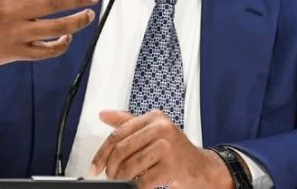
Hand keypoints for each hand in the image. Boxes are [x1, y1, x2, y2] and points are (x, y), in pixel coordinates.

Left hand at [91, 110, 232, 188]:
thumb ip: (127, 122)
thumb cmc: (174, 150)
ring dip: (122, 178)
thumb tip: (103, 114)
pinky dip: (136, 186)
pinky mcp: (172, 165)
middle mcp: (161, 128)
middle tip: (110, 176)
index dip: (102, 152)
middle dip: (111, 167)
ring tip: (122, 181)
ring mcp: (168, 146)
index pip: (119, 133)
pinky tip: (137, 185)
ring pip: (131, 165)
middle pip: (122, 149)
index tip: (95, 166)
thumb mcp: (151, 130)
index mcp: (154, 117)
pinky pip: (144, 179)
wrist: (200, 167)